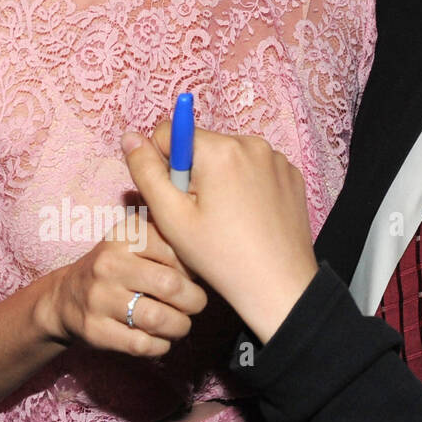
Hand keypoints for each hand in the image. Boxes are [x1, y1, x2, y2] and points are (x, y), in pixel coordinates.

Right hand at [41, 218, 207, 357]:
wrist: (65, 297)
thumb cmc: (114, 269)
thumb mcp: (132, 241)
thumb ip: (167, 241)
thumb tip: (207, 264)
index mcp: (122, 236)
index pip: (175, 249)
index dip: (192, 267)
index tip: (189, 276)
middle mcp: (108, 263)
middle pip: (170, 286)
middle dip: (194, 301)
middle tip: (194, 304)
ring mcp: (99, 297)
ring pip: (158, 318)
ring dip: (180, 327)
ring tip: (180, 324)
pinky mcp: (96, 329)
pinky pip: (143, 344)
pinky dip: (161, 346)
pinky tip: (159, 339)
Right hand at [122, 122, 318, 343]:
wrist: (280, 288)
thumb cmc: (221, 255)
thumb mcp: (170, 216)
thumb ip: (145, 170)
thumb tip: (129, 136)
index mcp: (219, 149)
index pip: (170, 133)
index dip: (164, 166)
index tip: (179, 199)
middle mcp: (251, 142)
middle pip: (200, 145)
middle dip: (193, 172)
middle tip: (201, 214)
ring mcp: (275, 158)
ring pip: (226, 155)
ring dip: (218, 177)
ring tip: (226, 217)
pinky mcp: (292, 173)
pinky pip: (253, 166)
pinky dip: (245, 183)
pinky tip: (248, 215)